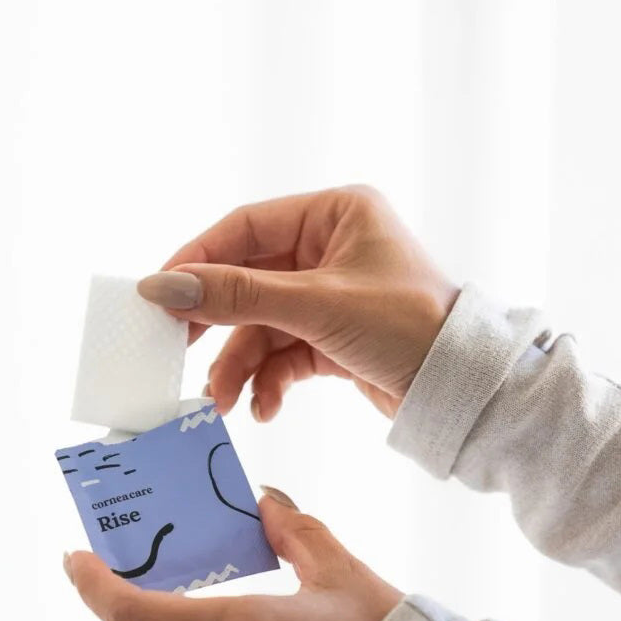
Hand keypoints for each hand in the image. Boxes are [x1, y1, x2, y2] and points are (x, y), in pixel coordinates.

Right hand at [137, 185, 458, 419]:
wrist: (462, 390)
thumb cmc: (407, 326)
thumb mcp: (315, 305)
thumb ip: (236, 295)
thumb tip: (162, 286)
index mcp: (335, 214)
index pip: (246, 228)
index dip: (198, 260)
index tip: (158, 293)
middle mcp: (331, 248)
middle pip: (248, 281)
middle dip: (216, 322)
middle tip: (175, 348)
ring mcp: (331, 294)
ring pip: (262, 324)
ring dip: (240, 363)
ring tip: (224, 401)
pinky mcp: (334, 336)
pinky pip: (284, 352)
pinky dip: (269, 379)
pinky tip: (264, 407)